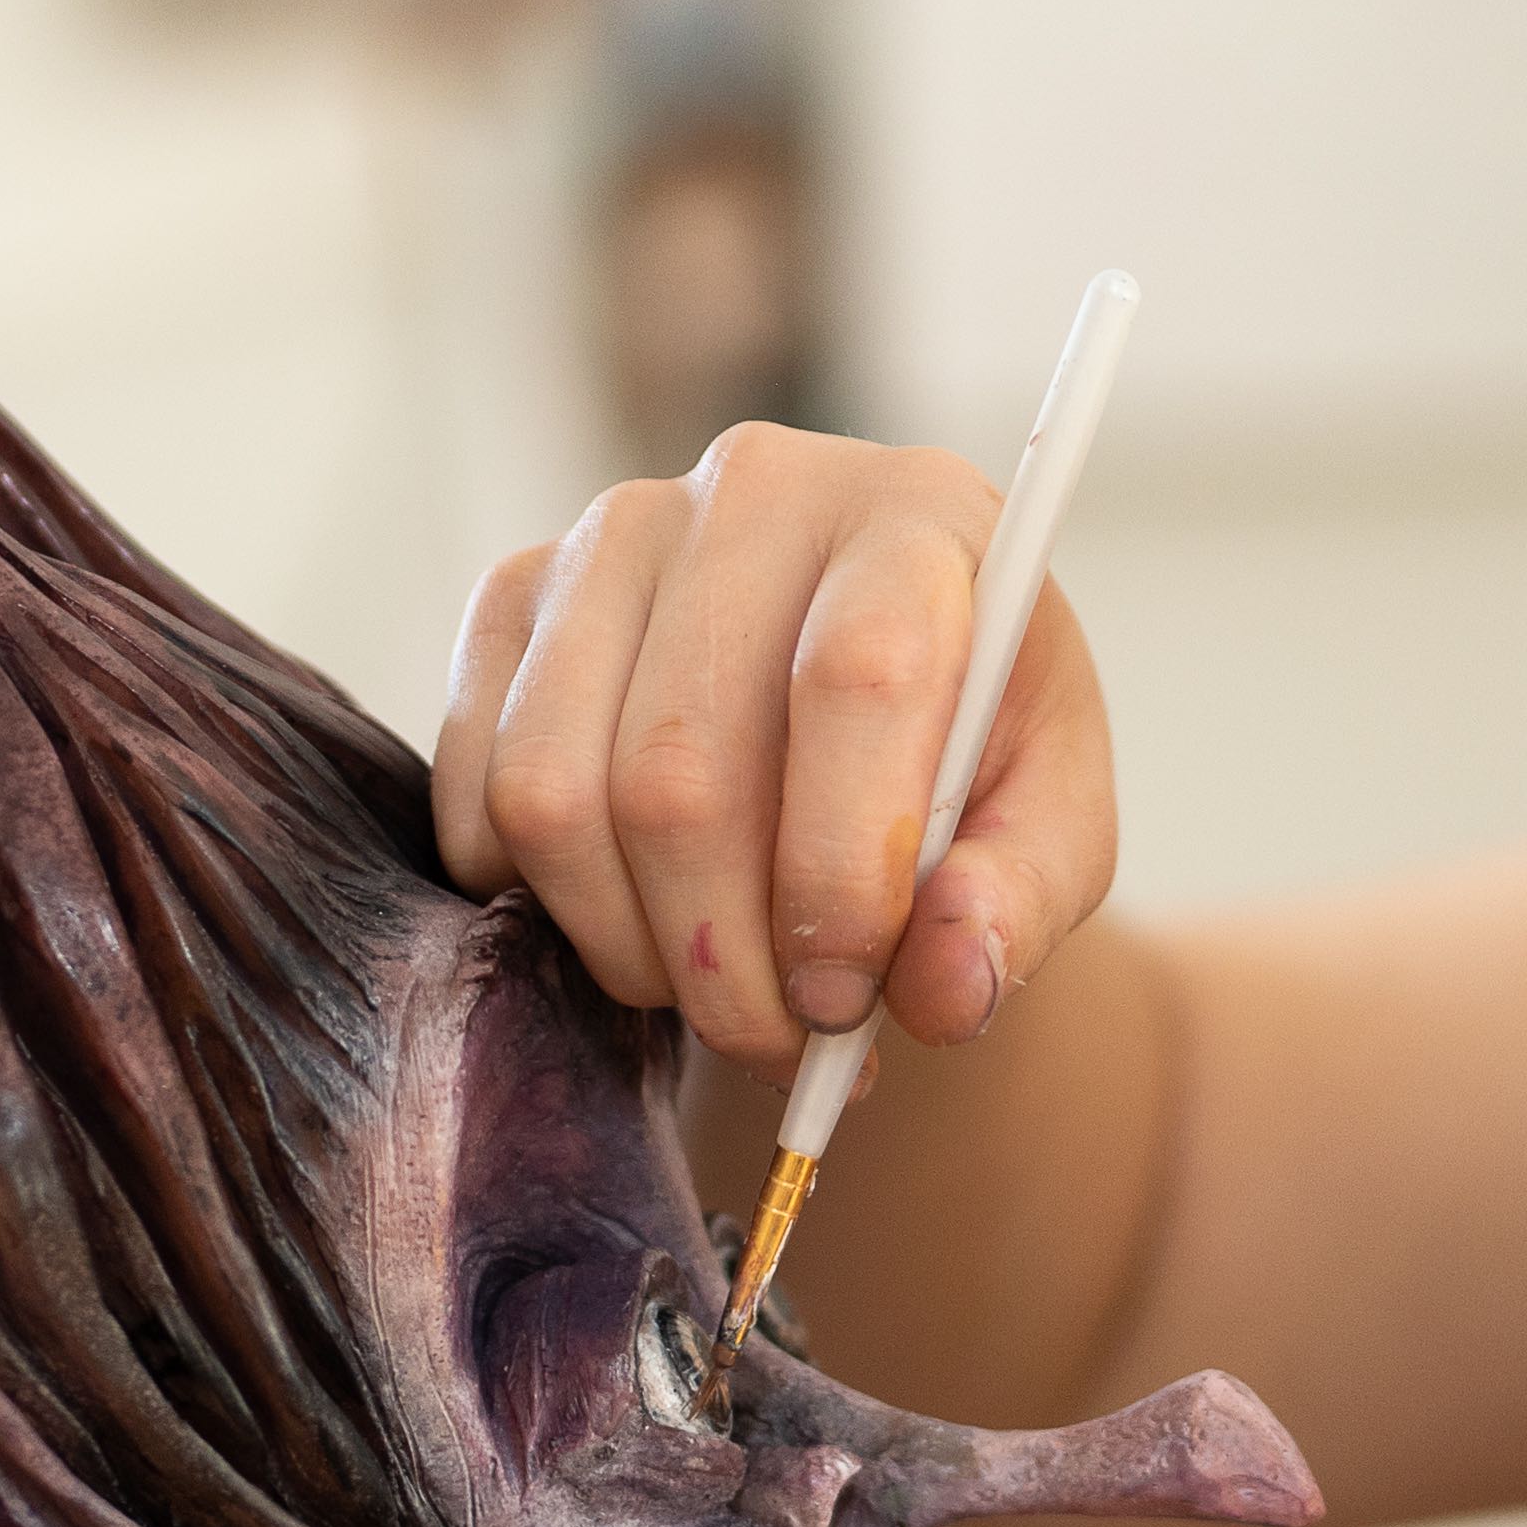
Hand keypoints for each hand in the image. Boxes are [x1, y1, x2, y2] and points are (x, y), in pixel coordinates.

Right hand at [434, 428, 1120, 1081]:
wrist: (867, 695)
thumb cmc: (970, 757)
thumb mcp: (1049, 830)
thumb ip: (1016, 907)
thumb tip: (944, 987)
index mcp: (919, 517)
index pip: (855, 679)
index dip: (837, 871)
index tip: (845, 997)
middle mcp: (755, 491)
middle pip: (681, 771)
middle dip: (725, 956)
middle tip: (780, 1035)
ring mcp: (610, 535)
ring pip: (558, 794)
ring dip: (629, 945)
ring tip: (715, 983)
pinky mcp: (511, 595)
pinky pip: (478, 790)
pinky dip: (538, 900)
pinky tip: (634, 912)